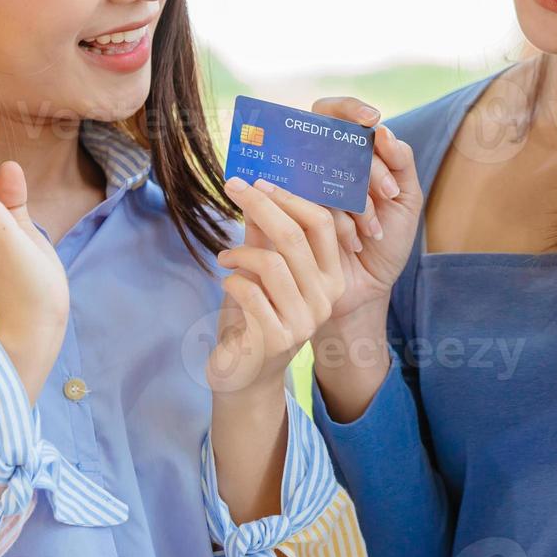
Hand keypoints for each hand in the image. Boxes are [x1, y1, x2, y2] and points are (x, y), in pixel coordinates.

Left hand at [208, 176, 345, 397]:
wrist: (244, 375)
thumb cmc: (254, 318)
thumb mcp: (263, 271)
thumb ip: (264, 235)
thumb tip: (256, 189)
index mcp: (331, 278)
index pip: (323, 224)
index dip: (290, 197)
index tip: (258, 181)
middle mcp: (325, 299)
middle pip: (295, 237)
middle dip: (261, 206)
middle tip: (233, 188)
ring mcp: (304, 321)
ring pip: (272, 262)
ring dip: (240, 251)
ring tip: (225, 256)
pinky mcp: (277, 338)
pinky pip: (250, 291)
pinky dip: (232, 280)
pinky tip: (226, 282)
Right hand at [307, 97, 421, 325]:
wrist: (367, 287)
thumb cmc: (386, 241)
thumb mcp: (405, 199)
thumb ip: (401, 162)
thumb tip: (382, 130)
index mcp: (346, 155)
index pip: (333, 113)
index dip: (348, 109)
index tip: (372, 121)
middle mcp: (317, 166)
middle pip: (328, 140)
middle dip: (367, 168)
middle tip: (388, 194)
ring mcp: (299, 188)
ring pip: (320, 171)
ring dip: (358, 201)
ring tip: (373, 228)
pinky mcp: (286, 214)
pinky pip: (310, 203)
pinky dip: (341, 222)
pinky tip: (353, 242)